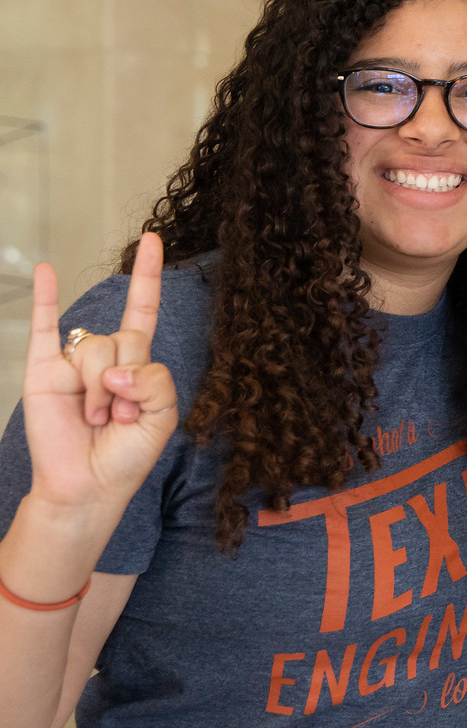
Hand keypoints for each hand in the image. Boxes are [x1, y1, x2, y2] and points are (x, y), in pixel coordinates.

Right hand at [21, 233, 179, 521]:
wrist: (86, 486)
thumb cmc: (125, 455)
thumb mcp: (162, 418)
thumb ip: (155, 382)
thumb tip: (115, 369)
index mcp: (137, 364)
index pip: (144, 311)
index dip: (149, 277)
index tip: (152, 240)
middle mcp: (106, 356)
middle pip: (127, 338)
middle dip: (129, 381)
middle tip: (120, 417)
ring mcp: (73, 362)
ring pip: (97, 349)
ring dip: (100, 389)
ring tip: (95, 418)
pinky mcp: (43, 371)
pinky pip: (44, 328)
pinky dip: (45, 298)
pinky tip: (45, 271)